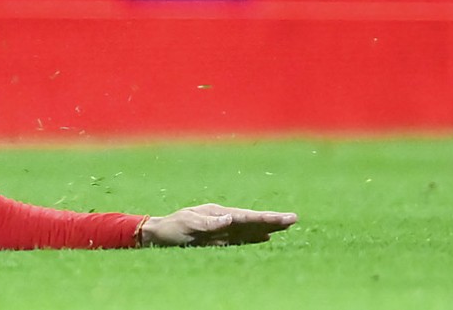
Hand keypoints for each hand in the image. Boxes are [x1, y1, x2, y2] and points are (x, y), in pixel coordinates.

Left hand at [139, 203, 297, 246]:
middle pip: (252, 220)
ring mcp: (222, 229)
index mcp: (217, 212)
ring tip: (286, 225)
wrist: (158, 235)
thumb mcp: (188, 224)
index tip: (283, 217)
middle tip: (294, 218)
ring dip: (268, 227)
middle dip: (272, 220)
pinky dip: (255, 237)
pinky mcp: (219, 239)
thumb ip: (209, 223)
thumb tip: (230, 218)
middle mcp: (223, 218)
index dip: (265, 218)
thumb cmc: (171, 229)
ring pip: (250, 228)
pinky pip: (242, 239)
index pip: (246, 216)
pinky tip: (265, 237)